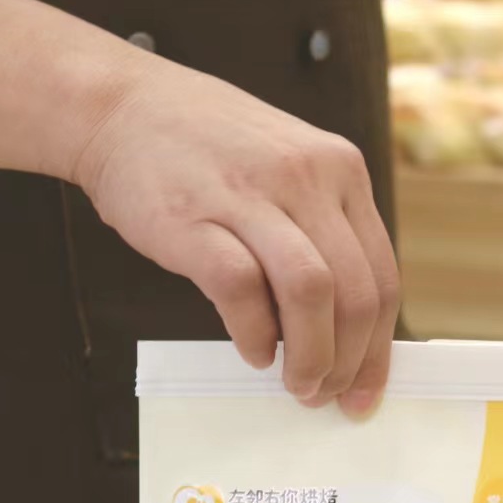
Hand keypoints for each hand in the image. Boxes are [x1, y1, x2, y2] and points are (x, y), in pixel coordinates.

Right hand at [71, 54, 399, 412]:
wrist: (121, 107)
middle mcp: (307, 178)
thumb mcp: (287, 168)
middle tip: (325, 395)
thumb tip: (340, 328)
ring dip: (310, 355)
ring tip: (295, 382)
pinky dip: (254, 334)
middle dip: (348, 362)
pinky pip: (242, 291)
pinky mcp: (195, 220)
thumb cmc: (204, 150)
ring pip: (312, 294)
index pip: (381, 275)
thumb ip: (318, 231)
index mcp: (340, 170)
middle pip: (355, 293)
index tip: (364, 390)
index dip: (379, 348)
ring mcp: (250, 196)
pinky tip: (252, 350)